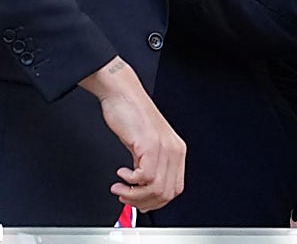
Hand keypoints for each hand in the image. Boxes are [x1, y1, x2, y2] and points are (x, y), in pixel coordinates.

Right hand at [80, 57, 185, 211]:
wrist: (123, 94)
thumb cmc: (131, 115)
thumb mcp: (146, 145)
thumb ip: (150, 166)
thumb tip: (143, 190)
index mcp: (177, 150)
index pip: (175, 188)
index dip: (156, 201)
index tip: (139, 202)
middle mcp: (174, 150)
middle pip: (166, 193)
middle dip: (142, 202)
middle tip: (126, 197)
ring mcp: (163, 147)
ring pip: (156, 189)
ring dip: (133, 195)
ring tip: (120, 188)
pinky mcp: (150, 144)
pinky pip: (145, 177)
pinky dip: (129, 182)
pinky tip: (121, 174)